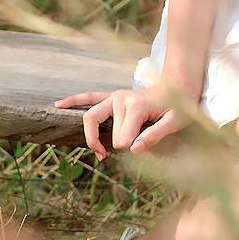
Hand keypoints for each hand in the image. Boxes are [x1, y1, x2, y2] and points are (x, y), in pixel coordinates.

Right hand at [53, 86, 196, 159]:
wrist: (180, 86)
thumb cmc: (180, 106)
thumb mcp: (176, 122)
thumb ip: (156, 135)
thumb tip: (133, 149)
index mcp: (135, 106)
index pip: (122, 140)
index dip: (133, 150)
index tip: (147, 149)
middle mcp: (121, 98)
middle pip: (109, 134)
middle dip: (121, 145)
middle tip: (138, 148)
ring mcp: (115, 96)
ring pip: (91, 117)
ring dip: (92, 137)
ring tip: (100, 153)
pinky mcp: (112, 96)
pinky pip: (89, 97)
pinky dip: (74, 100)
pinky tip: (58, 105)